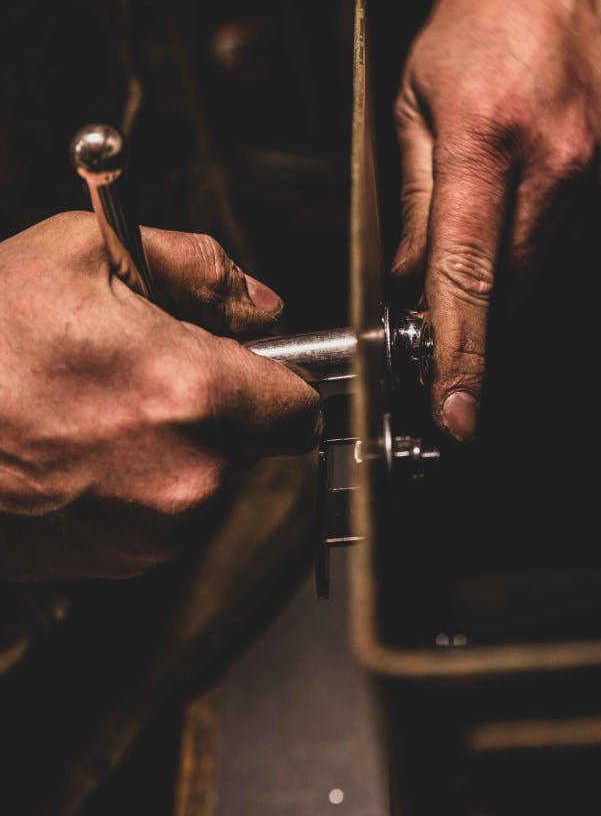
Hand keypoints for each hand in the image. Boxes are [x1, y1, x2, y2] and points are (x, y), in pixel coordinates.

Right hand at [0, 212, 320, 579]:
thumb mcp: (87, 252)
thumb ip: (199, 268)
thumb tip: (261, 302)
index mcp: (192, 393)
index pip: (301, 404)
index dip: (281, 378)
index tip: (257, 366)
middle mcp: (186, 476)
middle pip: (257, 443)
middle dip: (223, 406)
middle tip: (154, 371)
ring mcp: (150, 530)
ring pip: (211, 482)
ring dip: (182, 448)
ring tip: (102, 407)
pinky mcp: (115, 563)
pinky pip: (164, 517)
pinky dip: (143, 485)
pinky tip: (83, 449)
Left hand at [392, 0, 600, 440]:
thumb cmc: (479, 17)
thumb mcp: (413, 96)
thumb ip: (411, 199)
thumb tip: (407, 282)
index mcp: (487, 143)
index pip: (469, 277)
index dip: (460, 355)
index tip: (455, 413)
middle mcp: (558, 167)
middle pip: (513, 292)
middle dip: (474, 322)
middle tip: (436, 322)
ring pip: (546, 272)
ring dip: (506, 281)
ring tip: (480, 231)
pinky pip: (576, 238)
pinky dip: (539, 243)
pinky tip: (521, 199)